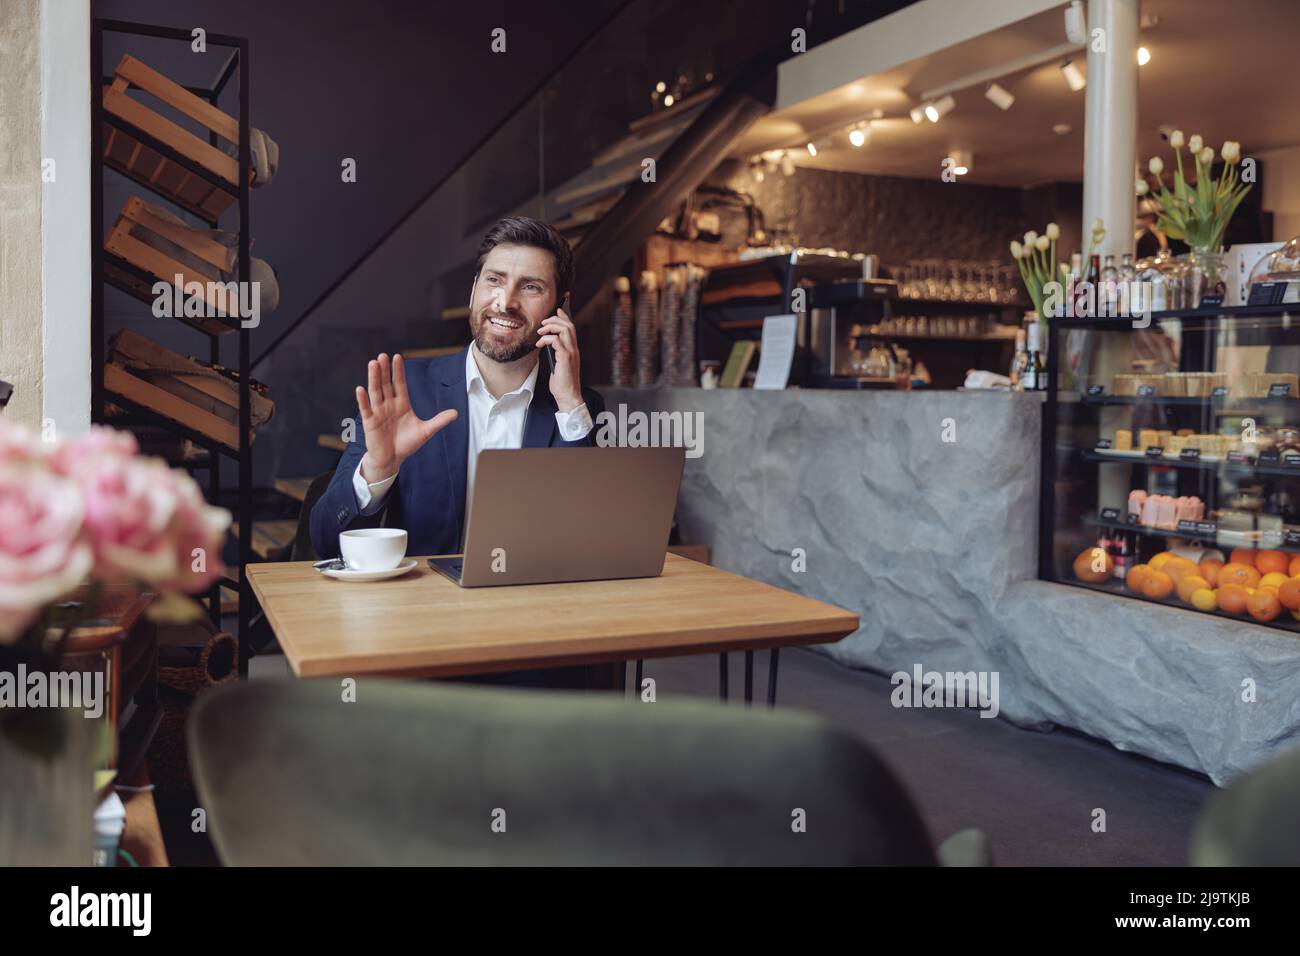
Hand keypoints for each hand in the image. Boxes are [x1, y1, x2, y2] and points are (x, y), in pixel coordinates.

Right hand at [356, 353, 456, 481]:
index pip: (400, 384)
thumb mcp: (426, 431)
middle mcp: (389, 405)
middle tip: (383, 356)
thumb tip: (456, 413)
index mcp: (402, 404)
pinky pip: (366, 409)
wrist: (392, 459)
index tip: (398, 357)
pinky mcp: (370, 422)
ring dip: (374, 378)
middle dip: (385, 370)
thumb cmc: (407, 444)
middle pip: (386, 384)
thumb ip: (439, 421)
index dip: (398, 371)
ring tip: (373, 364)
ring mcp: (378, 412)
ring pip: (376, 392)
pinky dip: (363, 399)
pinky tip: (360, 389)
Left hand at [537, 304, 582, 411]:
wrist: (568, 395)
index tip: (557, 310)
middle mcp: (574, 349)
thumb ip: (555, 352)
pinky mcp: (565, 358)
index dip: (564, 316)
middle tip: (543, 323)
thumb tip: (546, 343)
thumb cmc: (562, 382)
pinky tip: (539, 344)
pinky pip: (556, 341)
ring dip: (550, 327)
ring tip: (540, 332)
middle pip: (568, 325)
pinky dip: (546, 339)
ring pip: (564, 330)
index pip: (571, 328)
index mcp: (573, 349)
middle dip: (555, 319)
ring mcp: (571, 353)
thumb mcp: (558, 364)